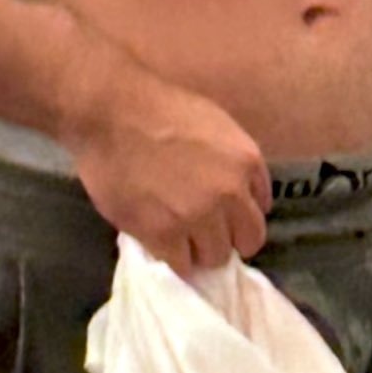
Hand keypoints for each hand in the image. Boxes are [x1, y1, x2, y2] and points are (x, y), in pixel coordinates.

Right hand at [68, 75, 271, 279]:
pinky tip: (160, 241)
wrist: (110, 113)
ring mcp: (198, 217)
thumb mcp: (212, 121)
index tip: (223, 214)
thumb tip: (236, 190)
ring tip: (176, 235)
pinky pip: (182, 265)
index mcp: (245, 160)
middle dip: (228, 236)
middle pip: (248, 239)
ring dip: (199, 249)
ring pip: (215, 257)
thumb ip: (231, 158)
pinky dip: (173, 258)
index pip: (261, 208)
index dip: (240, 212)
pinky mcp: (164, 235)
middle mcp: (230, 193)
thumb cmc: (157, 107)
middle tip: (202, 230)